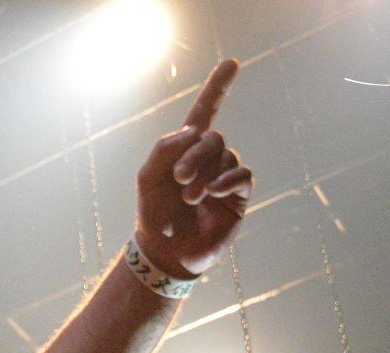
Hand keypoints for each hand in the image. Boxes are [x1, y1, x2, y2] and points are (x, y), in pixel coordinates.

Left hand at [134, 59, 250, 280]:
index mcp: (186, 150)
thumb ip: (165, 148)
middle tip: (178, 178)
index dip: (218, 88)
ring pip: (225, 156)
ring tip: (189, 197)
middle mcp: (209, 159)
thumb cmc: (154, 214)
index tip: (232, 63)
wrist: (165, 252)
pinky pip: (242, 175)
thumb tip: (196, 131)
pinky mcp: (238, 197)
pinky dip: (227, 179)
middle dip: (194, 154)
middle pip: (213, 138)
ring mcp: (225, 177)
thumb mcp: (147, 176)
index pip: (206, 112)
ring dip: (203, 174)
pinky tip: (211, 192)